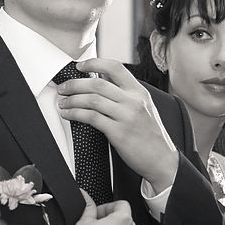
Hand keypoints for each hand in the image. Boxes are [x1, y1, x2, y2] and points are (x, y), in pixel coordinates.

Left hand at [57, 58, 177, 191]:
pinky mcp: (118, 133)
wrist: (162, 160)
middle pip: (97, 84)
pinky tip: (69, 114)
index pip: (115, 67)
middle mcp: (133, 101)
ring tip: (63, 102)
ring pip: (92, 100)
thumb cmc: (150, 135)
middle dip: (74, 84)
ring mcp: (126, 116)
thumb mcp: (144, 107)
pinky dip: (75, 114)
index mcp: (139, 92)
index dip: (94, 63)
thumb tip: (102, 78)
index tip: (80, 66)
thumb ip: (125, 93)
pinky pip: (91, 118)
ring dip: (72, 100)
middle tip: (63, 87)